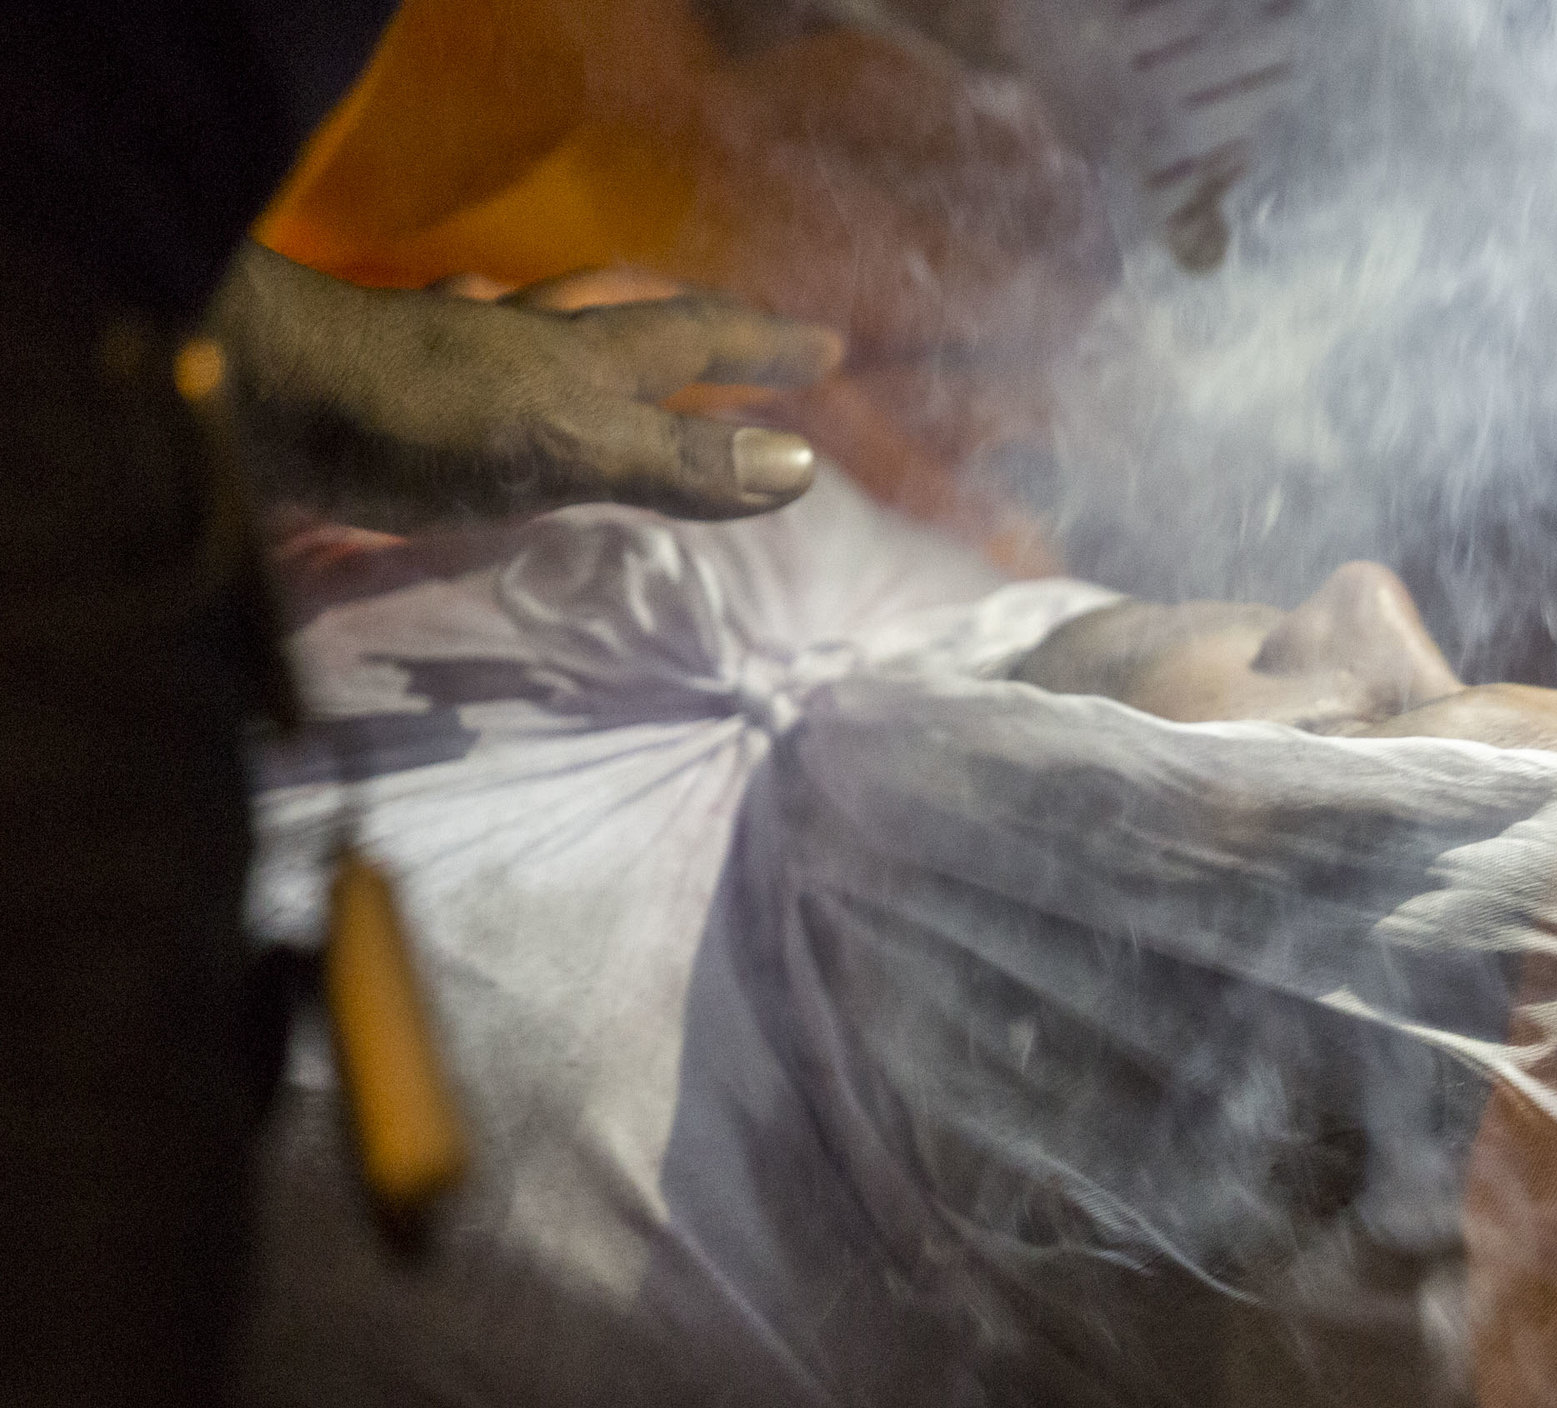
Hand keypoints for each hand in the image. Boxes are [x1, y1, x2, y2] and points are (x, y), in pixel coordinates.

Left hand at [210, 245, 842, 528]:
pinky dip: (491, 346)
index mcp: (583, 364)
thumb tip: (799, 465)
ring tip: (619, 329)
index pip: (696, 340)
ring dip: (593, 327)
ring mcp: (455, 362)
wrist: (249, 397)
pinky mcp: (391, 393)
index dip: (764, 347)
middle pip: (627, 316)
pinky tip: (474, 343)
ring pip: (544, 325)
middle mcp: (525, 348)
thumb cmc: (413, 422)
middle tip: (742, 331)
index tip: (830, 349)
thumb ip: (674, 461)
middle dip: (694, 325)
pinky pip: (462, 353)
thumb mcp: (568, 448)